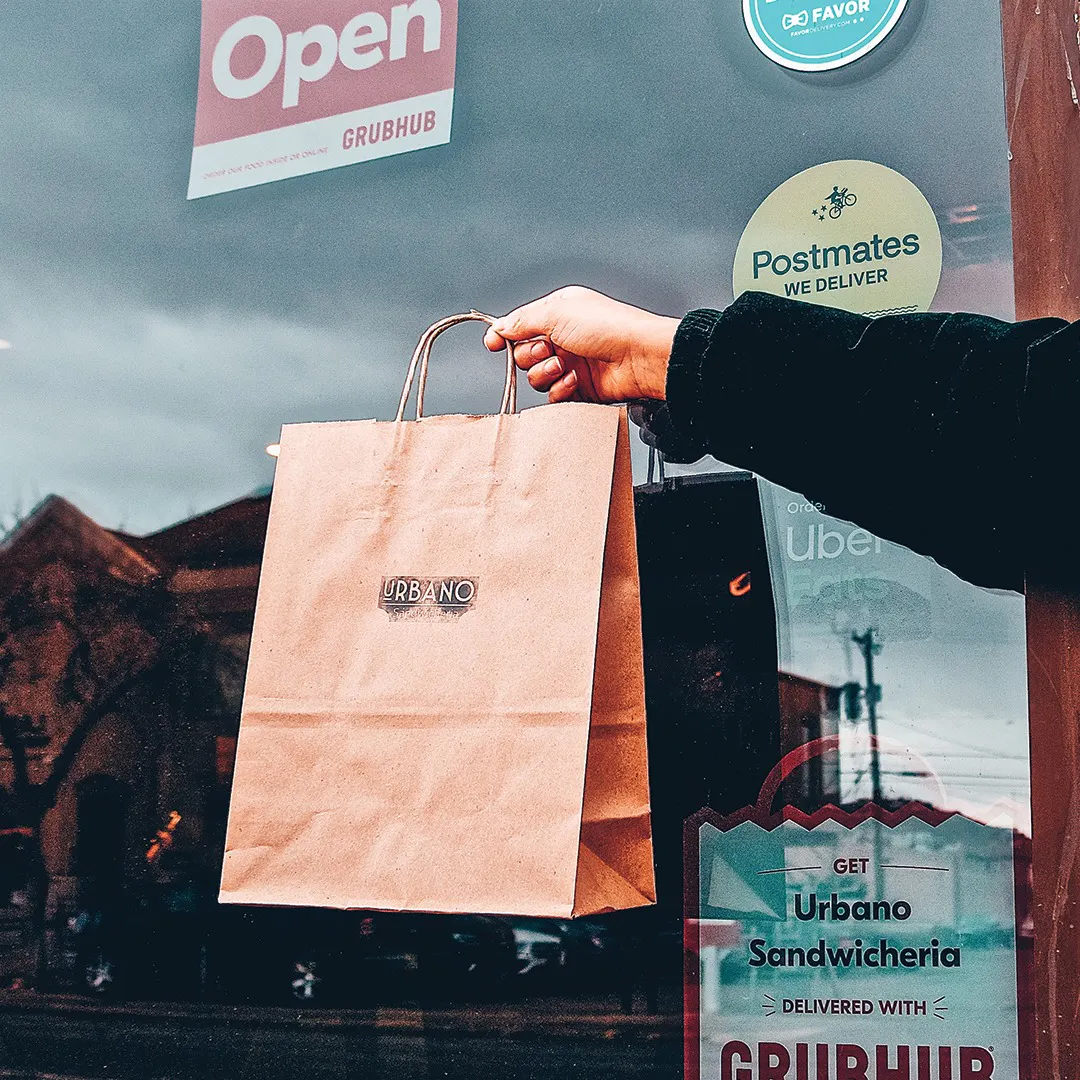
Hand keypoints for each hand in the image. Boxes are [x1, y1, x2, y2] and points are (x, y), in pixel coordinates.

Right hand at [482, 286, 678, 402]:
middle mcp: (563, 338)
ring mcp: (571, 364)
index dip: (503, 335)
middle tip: (549, 350)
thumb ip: (522, 321)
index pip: (519, 325)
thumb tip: (499, 327)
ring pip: (536, 377)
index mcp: (558, 313)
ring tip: (564, 367)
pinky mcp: (579, 389)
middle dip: (530, 355)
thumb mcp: (557, 312)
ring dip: (545, 373)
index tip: (492, 344)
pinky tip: (574, 381)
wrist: (639, 357)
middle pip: (523, 354)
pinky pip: (553, 395)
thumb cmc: (607, 328)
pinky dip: (560, 390)